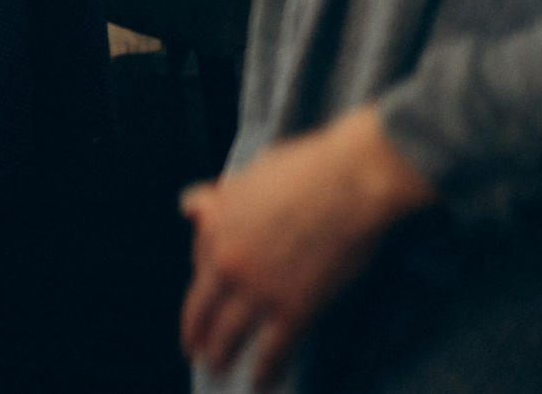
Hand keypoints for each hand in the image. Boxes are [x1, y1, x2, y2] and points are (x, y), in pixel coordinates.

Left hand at [181, 105, 437, 385]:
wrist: (351, 179)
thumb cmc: (306, 168)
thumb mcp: (249, 176)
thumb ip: (218, 199)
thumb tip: (190, 206)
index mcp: (214, 224)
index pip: (199, 262)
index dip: (205, 279)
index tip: (207, 293)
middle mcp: (226, 261)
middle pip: (201, 306)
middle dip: (195, 331)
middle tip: (192, 346)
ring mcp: (258, 288)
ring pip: (228, 333)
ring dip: (220, 353)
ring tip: (217, 366)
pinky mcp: (294, 308)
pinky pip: (272, 348)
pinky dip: (265, 368)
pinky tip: (260, 380)